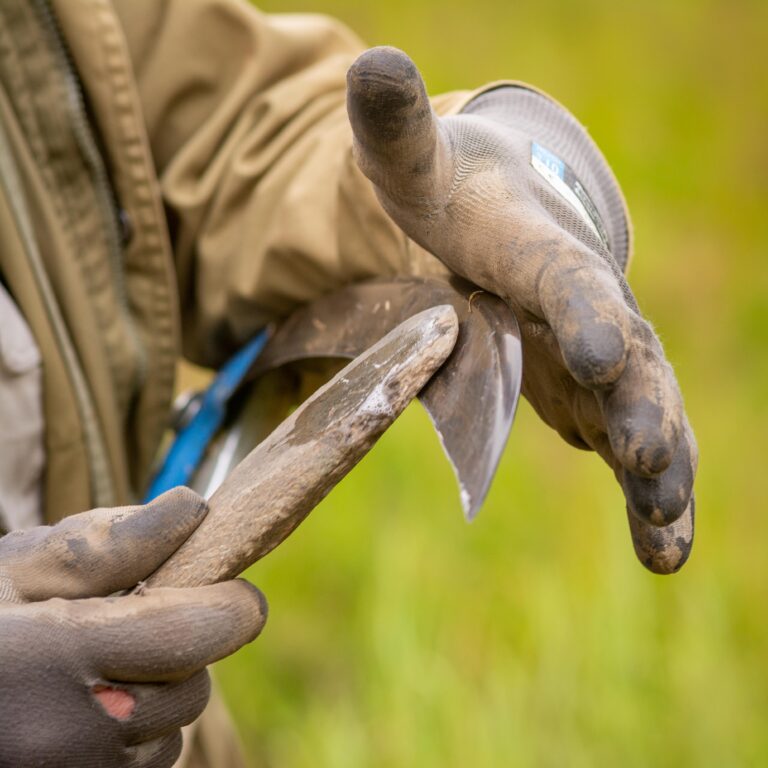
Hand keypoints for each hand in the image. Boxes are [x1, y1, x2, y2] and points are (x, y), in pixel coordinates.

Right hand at [0, 488, 266, 766]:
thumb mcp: (14, 568)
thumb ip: (110, 543)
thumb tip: (193, 508)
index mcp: (62, 654)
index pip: (201, 628)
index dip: (231, 603)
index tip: (228, 587)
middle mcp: (74, 734)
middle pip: (195, 685)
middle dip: (183, 649)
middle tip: (134, 624)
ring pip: (174, 733)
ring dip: (158, 695)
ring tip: (96, 671)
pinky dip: (134, 736)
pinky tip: (88, 710)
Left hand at [346, 47, 696, 572]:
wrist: (513, 220)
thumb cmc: (457, 195)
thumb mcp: (413, 169)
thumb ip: (393, 132)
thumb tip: (370, 65)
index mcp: (538, 246)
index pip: (563, 274)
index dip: (579, 307)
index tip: (592, 346)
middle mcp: (589, 300)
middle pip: (626, 353)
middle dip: (637, 405)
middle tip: (642, 457)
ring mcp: (603, 351)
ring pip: (647, 410)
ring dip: (661, 471)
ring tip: (667, 538)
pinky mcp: (599, 392)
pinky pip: (634, 444)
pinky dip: (653, 497)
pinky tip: (662, 551)